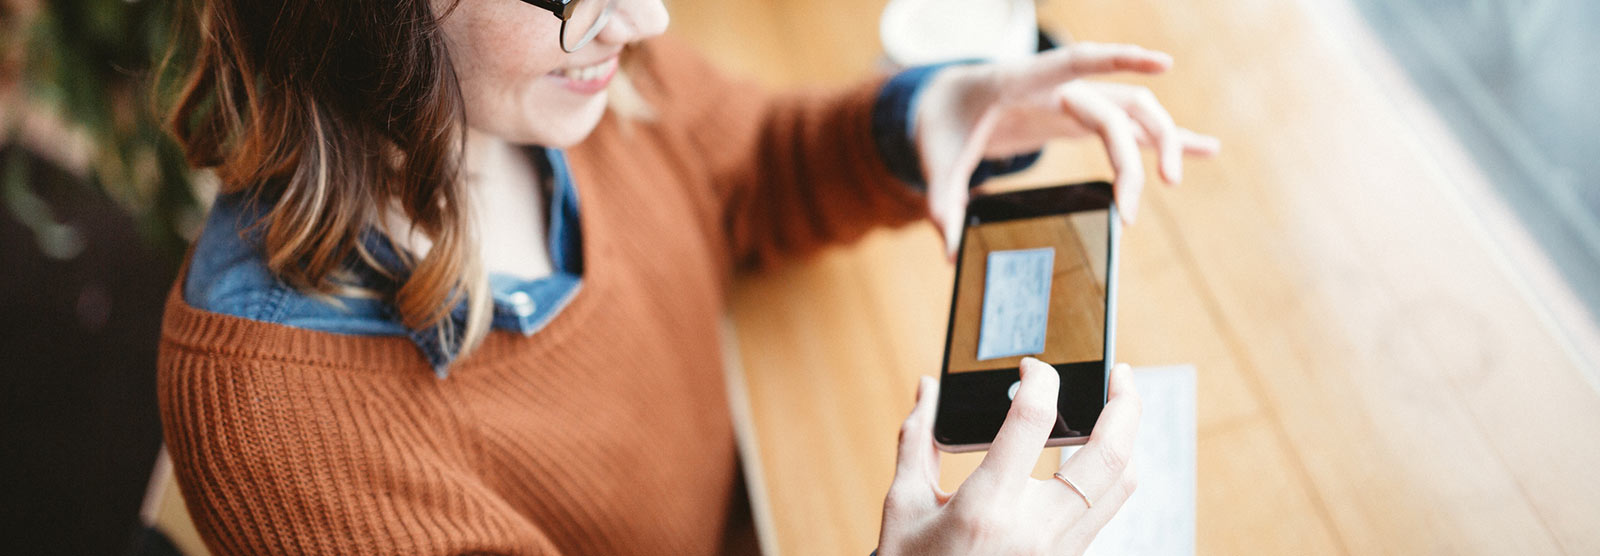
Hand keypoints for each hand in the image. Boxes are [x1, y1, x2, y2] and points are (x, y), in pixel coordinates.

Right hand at [877, 359, 1141, 555]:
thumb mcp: (902, 506)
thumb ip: (917, 441)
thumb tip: (927, 390)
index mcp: (987, 507)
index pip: (1033, 421)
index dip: (1039, 379)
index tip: (1032, 366)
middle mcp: (1035, 530)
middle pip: (1108, 455)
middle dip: (1125, 404)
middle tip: (1119, 372)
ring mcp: (1058, 551)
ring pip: (1121, 486)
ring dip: (1127, 441)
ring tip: (1117, 410)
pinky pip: (1105, 512)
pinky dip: (1108, 476)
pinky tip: (1092, 457)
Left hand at [913, 42, 1221, 255]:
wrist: (949, 101)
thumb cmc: (944, 122)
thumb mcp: (935, 158)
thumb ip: (941, 200)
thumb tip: (948, 250)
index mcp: (1023, 81)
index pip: (1077, 63)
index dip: (1119, 60)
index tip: (1162, 62)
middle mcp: (1059, 87)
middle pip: (1115, 108)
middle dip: (1131, 155)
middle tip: (1130, 210)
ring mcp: (1077, 101)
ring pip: (1135, 112)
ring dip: (1162, 141)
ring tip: (1174, 181)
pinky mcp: (1084, 119)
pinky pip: (1133, 127)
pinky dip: (1167, 138)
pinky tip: (1206, 148)